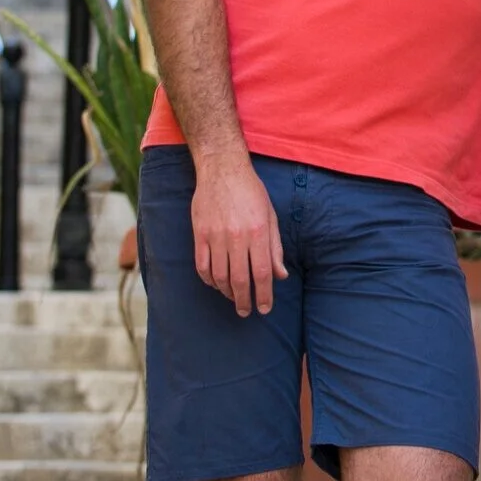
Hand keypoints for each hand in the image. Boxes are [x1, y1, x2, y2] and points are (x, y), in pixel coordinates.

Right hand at [191, 156, 286, 315]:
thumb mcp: (271, 216)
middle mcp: (237, 236)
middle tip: (247, 312)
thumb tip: (281, 276)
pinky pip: (202, 265)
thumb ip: (275, 248)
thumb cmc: (251, 192)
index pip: (262, 273)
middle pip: (239, 279)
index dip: (264, 295)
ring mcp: (215, 236)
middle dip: (244, 300)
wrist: (222, 169)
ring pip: (219, 276)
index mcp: (258, 232)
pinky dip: (208, 280)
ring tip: (233, 299)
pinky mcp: (199, 234)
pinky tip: (216, 284)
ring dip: (226, 292)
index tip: (264, 308)